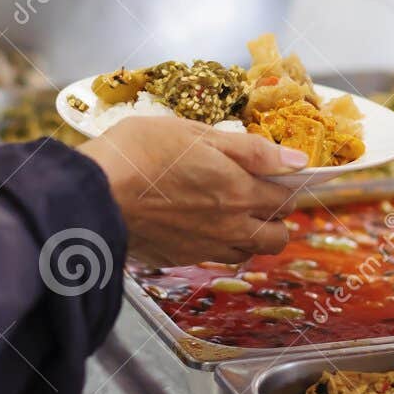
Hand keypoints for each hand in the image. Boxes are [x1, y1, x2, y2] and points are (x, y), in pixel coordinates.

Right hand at [80, 116, 303, 265]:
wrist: (95, 193)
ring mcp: (204, 248)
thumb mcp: (197, 134)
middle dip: (277, 220)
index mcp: (239, 193)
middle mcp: (229, 228)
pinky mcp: (178, 259)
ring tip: (231, 213)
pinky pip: (213, 259)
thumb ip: (251, 150)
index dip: (286, 185)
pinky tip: (199, 225)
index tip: (278, 176)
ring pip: (246, 253)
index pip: (285, 198)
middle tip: (260, 198)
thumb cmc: (140, 153)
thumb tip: (298, 161)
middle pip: (276, 238)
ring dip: (250, 236)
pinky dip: (217, 245)